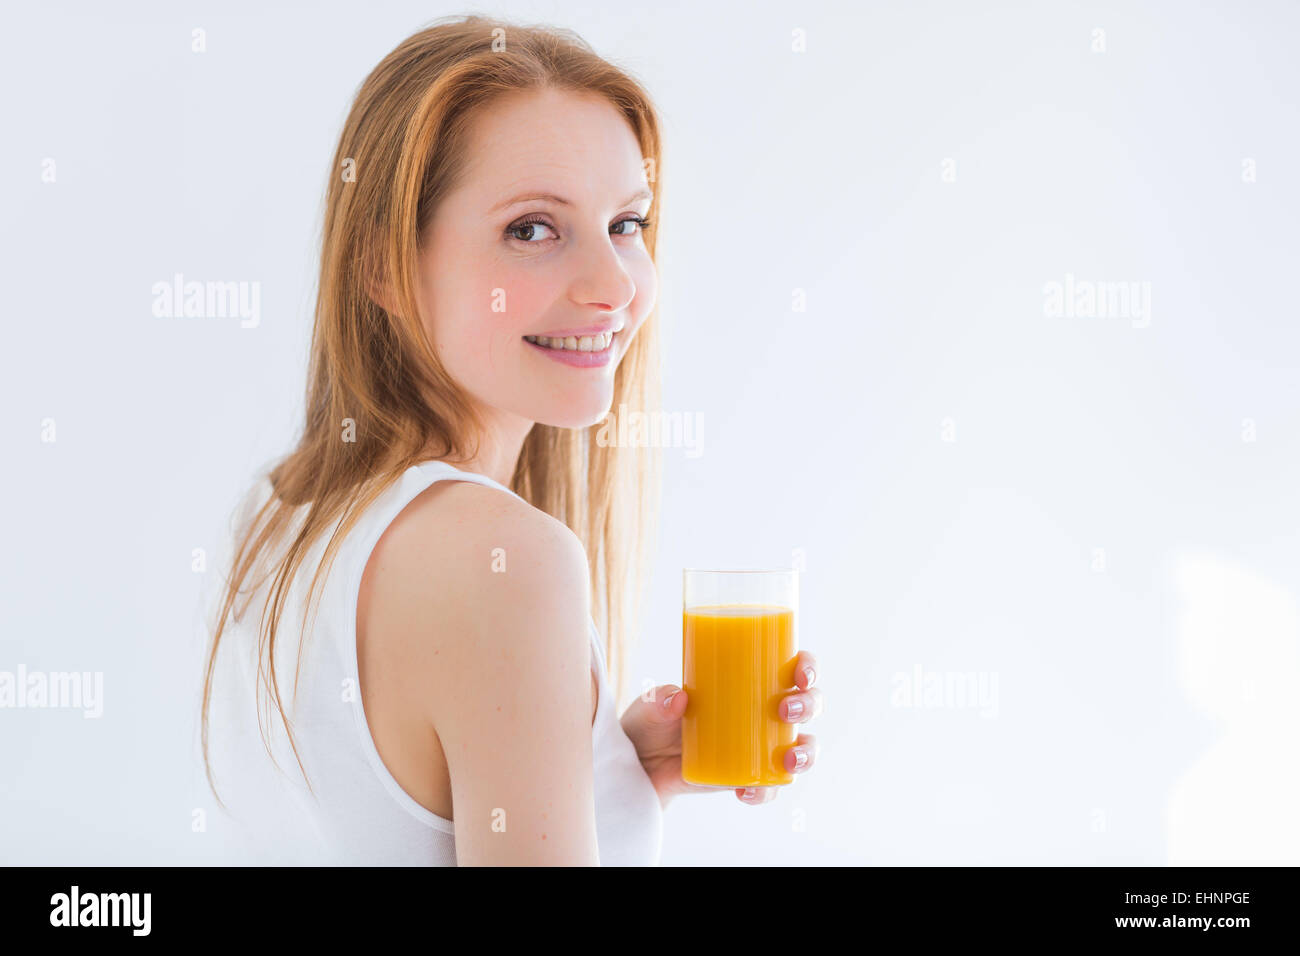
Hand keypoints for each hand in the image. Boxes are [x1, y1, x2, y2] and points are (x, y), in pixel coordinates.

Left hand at [619, 651, 821, 809]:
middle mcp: (763, 711)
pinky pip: (772, 785)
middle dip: (809, 705)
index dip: (807, 666)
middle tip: (785, 711)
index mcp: (748, 680)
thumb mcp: (649, 706)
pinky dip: (767, 791)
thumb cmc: (651, 723)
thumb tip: (678, 699)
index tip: (800, 674)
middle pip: (808, 704)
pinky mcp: (749, 775)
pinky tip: (746, 792)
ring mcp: (760, 745)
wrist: (640, 767)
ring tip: (788, 760)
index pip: (791, 666)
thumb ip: (658, 700)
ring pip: (803, 746)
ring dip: (806, 752)